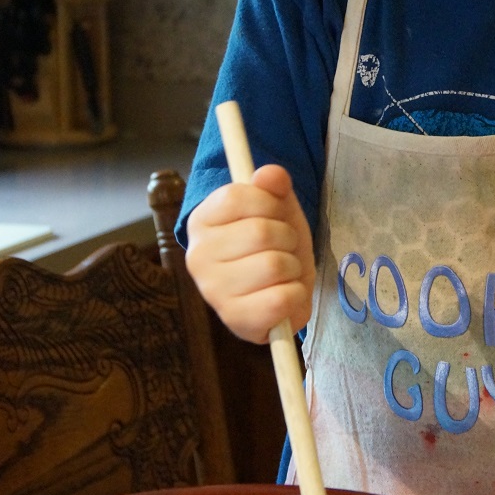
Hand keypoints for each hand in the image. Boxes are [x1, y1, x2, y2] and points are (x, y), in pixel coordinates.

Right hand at [186, 164, 315, 343]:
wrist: (277, 292)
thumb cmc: (273, 245)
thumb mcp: (277, 207)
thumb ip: (273, 185)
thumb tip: (271, 174)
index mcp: (201, 221)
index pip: (236, 196)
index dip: (269, 202)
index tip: (274, 214)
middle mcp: (197, 257)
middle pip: (261, 232)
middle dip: (287, 238)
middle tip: (283, 248)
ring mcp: (213, 292)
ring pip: (275, 265)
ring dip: (293, 267)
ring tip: (284, 272)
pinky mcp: (235, 320)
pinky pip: (282, 299)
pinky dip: (296, 294)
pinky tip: (285, 294)